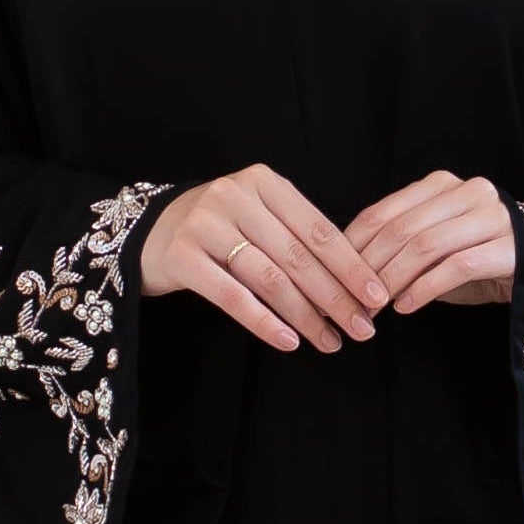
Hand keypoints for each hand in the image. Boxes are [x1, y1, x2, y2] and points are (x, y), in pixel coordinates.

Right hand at [140, 164, 389, 353]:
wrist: (145, 233)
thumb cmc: (216, 230)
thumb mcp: (257, 216)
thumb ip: (296, 236)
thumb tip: (353, 283)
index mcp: (263, 182)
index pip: (318, 229)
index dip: (351, 266)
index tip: (377, 297)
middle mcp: (235, 196)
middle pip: (299, 256)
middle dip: (335, 297)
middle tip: (362, 328)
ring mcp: (205, 225)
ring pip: (270, 278)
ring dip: (306, 315)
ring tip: (330, 341)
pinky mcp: (182, 258)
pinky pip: (233, 296)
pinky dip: (264, 322)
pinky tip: (289, 341)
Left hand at [342, 173, 517, 313]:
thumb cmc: (479, 259)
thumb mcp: (434, 247)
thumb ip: (400, 246)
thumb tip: (349, 270)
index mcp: (441, 185)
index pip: (383, 212)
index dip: (353, 247)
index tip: (333, 277)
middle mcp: (468, 192)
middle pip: (401, 229)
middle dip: (370, 268)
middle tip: (352, 299)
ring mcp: (492, 216)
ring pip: (426, 245)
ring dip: (393, 280)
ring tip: (377, 306)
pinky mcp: (510, 245)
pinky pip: (457, 266)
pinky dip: (425, 288)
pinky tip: (407, 306)